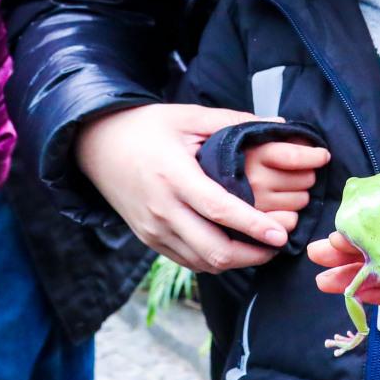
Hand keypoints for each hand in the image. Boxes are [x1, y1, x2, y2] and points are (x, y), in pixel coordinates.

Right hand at [77, 104, 325, 273]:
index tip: (281, 234)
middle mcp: (162, 208)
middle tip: (279, 244)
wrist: (97, 146)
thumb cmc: (146, 127)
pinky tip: (235, 248)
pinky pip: (189, 261)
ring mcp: (154, 229)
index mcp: (174, 176)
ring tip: (263, 248)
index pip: (218, 209)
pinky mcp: (149, 240)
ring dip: (237, 261)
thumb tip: (281, 123)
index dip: (252, 225)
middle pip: (213, 249)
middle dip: (252, 255)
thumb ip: (234, 121)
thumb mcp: (188, 116)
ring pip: (203, 262)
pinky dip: (215, 260)